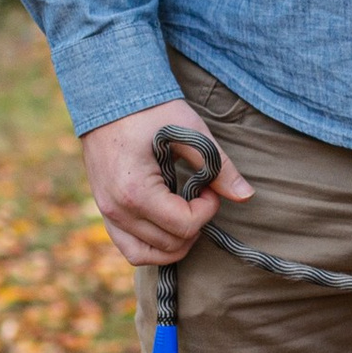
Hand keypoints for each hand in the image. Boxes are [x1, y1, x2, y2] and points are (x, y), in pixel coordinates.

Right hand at [80, 98, 253, 268]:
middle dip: (194, 225)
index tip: (209, 187)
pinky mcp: (104, 212)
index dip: (207, 209)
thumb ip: (218, 166)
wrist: (107, 96)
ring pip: (146, 256)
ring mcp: (107, 213)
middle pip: (170, 244)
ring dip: (174, 244)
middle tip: (200, 197)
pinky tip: (168, 226)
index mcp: (136, 191)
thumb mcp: (189, 132)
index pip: (184, 225)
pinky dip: (151, 247)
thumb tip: (246, 195)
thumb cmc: (149, 110)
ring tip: (186, 217)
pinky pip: (129, 248)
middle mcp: (117, 210)